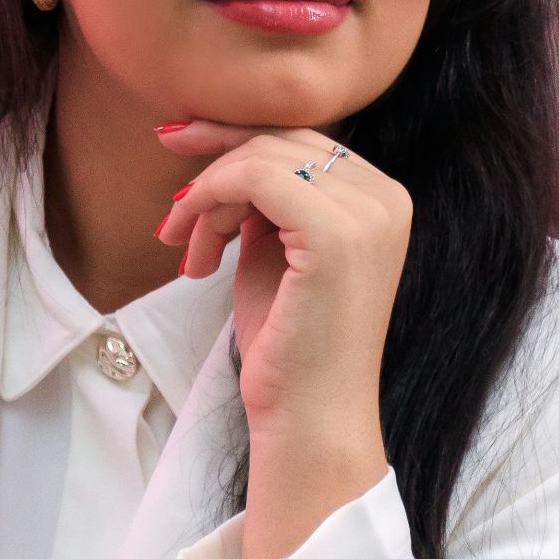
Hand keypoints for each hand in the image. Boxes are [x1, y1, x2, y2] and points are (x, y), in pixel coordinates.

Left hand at [153, 121, 411, 427]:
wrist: (309, 419)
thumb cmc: (289, 346)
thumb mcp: (277, 252)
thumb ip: (267, 202)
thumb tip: (222, 157)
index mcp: (382, 200)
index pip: (302, 140)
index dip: (235, 142)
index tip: (180, 147)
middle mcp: (387, 198)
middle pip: (282, 139)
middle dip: (214, 159)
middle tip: (171, 207)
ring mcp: (368, 213)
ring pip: (261, 158)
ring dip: (207, 199)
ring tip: (189, 252)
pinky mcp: (335, 233)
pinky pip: (254, 179)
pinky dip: (210, 200)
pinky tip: (197, 251)